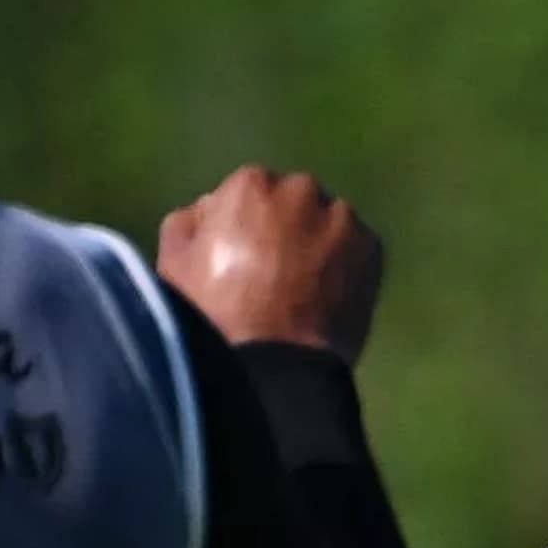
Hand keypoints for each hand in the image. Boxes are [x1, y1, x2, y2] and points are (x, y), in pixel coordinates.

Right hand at [157, 165, 383, 363]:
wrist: (277, 362)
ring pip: (328, 222)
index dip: (244, 223)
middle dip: (285, 225)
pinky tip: (329, 293)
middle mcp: (303, 190)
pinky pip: (355, 247)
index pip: (250, 192)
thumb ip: (188, 222)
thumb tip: (208, 208)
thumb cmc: (216, 313)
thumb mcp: (174, 264)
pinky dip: (345, 262)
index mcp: (252, 185)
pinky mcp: (373, 249)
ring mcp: (343, 219)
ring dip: (318, 241)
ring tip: (304, 285)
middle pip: (293, 201)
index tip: (240, 254)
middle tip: (273, 270)